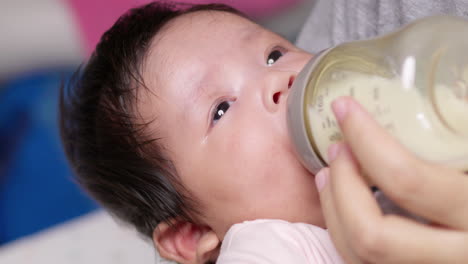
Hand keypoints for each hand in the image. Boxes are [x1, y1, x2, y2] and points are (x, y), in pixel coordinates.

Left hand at [315, 97, 467, 263]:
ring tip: (330, 173)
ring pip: (361, 258)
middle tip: (337, 148)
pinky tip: (342, 206)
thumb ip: (457, 137)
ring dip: (333, 211)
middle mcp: (457, 258)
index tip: (346, 108)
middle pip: (373, 235)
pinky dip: (344, 233)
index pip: (408, 181)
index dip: (367, 139)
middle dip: (343, 187)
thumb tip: (452, 89)